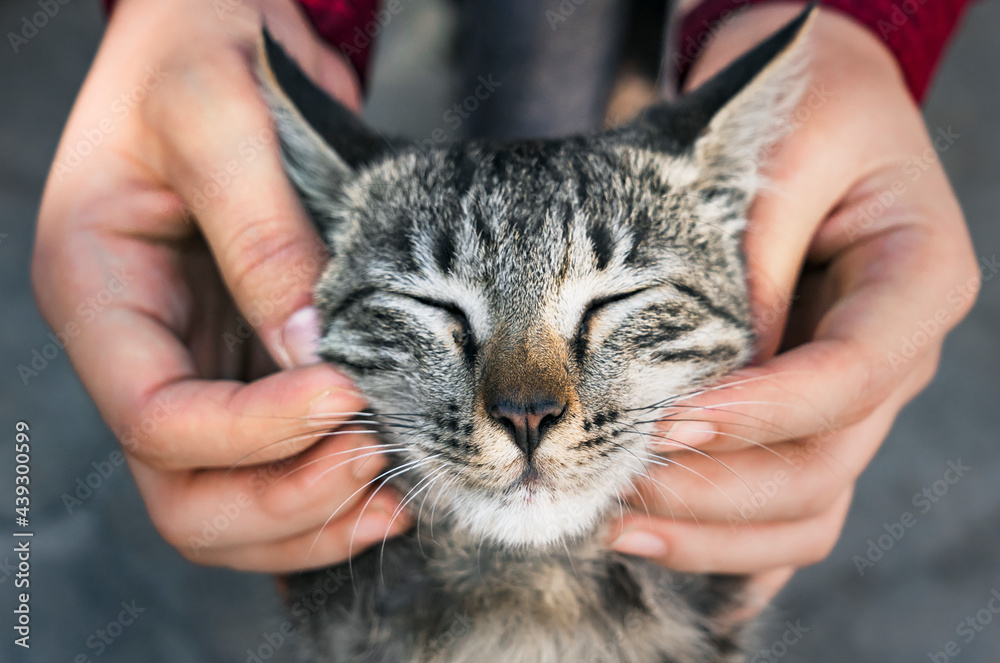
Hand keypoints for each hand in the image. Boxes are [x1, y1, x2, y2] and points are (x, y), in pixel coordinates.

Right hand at [33, 0, 406, 571]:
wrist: (219, 28)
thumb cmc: (198, 49)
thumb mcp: (218, 117)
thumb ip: (260, 234)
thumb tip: (312, 351)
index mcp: (97, 291)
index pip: (155, 416)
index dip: (253, 431)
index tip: (348, 395)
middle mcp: (139, 346)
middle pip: (182, 491)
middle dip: (281, 499)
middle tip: (376, 461)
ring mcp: (195, 363)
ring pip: (227, 499)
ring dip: (309, 515)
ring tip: (394, 491)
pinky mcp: (249, 363)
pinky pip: (273, 463)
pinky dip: (326, 490)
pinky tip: (388, 481)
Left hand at [609, 5, 979, 610]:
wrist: (812, 106)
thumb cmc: (803, 110)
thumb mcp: (783, 150)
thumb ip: (752, 261)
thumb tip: (705, 381)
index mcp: (917, 281)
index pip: (851, 376)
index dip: (762, 412)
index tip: (667, 420)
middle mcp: (895, 354)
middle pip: (825, 464)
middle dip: (718, 488)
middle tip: (617, 480)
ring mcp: (853, 396)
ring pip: (806, 507)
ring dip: (712, 532)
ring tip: (612, 523)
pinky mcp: (805, 413)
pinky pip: (785, 505)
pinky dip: (727, 540)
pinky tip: (658, 547)